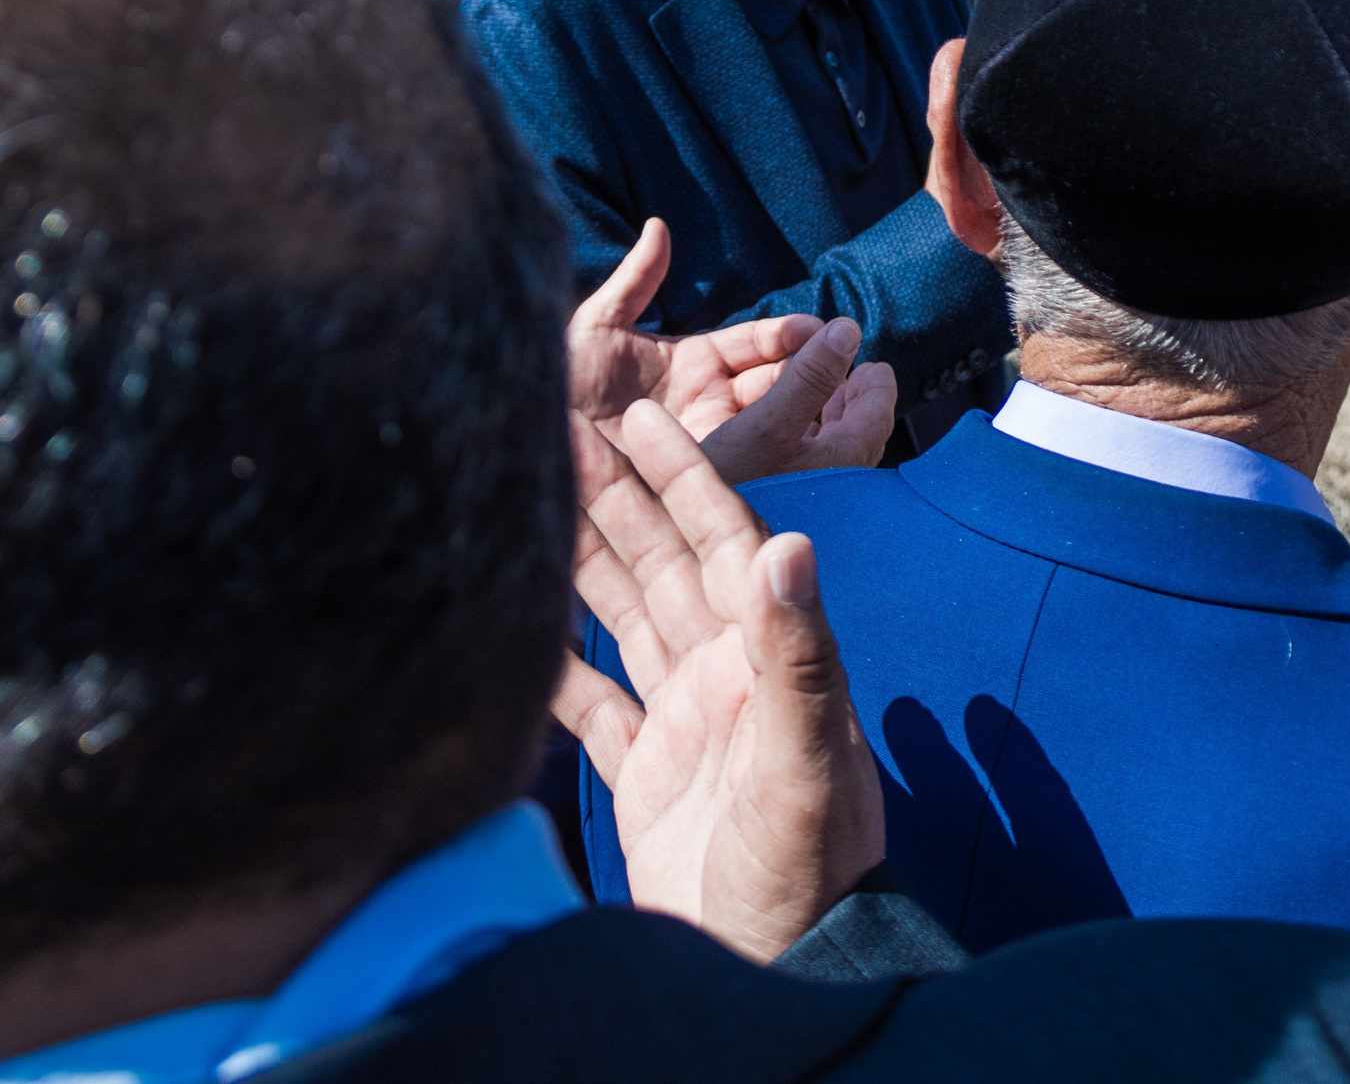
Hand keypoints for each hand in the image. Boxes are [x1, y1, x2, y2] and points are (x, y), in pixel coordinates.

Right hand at [553, 402, 884, 961]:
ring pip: (626, 618)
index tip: (643, 414)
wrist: (781, 962)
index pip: (724, 541)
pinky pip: (593, 703)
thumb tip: (789, 544)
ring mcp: (685, 721)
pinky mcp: (647, 774)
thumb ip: (798, 655)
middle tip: (562, 430)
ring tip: (530, 503)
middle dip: (620, 497)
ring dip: (585, 561)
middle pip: (664, 565)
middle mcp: (727, 676)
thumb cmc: (807, 870)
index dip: (685, 476)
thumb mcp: (803, 764)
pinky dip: (556, 666)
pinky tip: (515, 631)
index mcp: (766, 658)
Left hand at [567, 220, 847, 450]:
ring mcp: (717, 437)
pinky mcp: (712, 473)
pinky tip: (819, 434)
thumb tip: (659, 226)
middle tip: (846, 351)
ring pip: (780, 415)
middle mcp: (713, 400)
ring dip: (815, 400)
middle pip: (778, 379)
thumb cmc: (559, 390)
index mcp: (695, 363)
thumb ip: (635, 280)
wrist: (536, 447)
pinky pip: (762, 456)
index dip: (786, 335)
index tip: (819, 329)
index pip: (756, 342)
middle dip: (815, 366)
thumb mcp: (594, 328)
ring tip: (848, 388)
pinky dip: (796, 441)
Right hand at [699, 316, 898, 485]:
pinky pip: (793, 462)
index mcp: (839, 468)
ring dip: (822, 417)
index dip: (876, 388)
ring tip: (820, 395)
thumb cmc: (723, 488)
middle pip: (851, 434)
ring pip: (822, 449)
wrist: (673, 552)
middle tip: (853, 376)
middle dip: (849, 401)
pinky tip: (779, 430)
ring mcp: (798, 496)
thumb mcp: (765, 426)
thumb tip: (849, 330)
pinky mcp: (769, 505)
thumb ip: (809, 379)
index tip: (876, 368)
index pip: (875, 420)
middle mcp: (826, 487)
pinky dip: (795, 437)